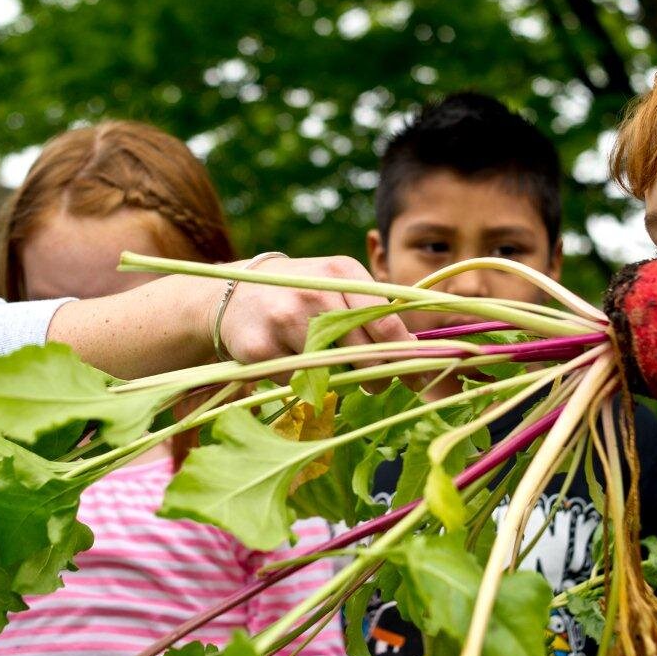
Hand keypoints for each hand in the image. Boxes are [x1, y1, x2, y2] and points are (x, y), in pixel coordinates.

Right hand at [215, 255, 413, 364]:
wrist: (236, 293)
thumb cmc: (303, 293)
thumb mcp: (338, 284)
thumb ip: (375, 311)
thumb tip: (419, 350)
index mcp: (341, 272)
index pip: (384, 322)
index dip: (406, 354)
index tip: (420, 374)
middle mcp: (314, 293)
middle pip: (363, 353)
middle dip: (377, 375)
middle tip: (376, 383)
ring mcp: (285, 320)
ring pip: (333, 371)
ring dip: (341, 379)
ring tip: (334, 367)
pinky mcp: (260, 348)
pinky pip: (299, 381)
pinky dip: (304, 381)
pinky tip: (294, 362)